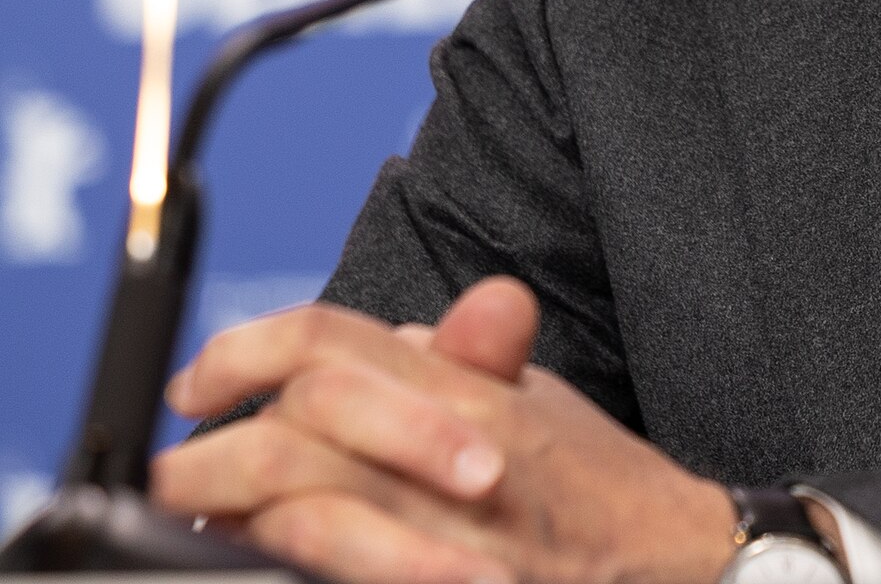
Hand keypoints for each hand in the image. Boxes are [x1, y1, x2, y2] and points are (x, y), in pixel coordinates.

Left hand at [152, 279, 738, 583]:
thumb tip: (384, 340)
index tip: (203, 380)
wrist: (684, 569)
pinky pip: (343, 579)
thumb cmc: (605, 492)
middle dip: (211, 454)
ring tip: (199, 528)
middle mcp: (459, 454)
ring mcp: (452, 541)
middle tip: (175, 471)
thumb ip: (463, 364)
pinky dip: (294, 569)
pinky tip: (265, 567)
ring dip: (235, 523)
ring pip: (307, 516)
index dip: (249, 349)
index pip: (334, 341)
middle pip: (300, 427)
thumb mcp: (539, 402)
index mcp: (473, 391)